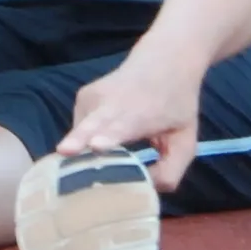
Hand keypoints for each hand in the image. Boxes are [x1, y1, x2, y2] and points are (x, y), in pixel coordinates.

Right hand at [56, 47, 204, 188]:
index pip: (123, 126)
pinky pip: (79, 129)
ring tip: (85, 159)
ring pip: (81, 133)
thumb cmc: (176, 105)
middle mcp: (115, 101)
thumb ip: (170, 170)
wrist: (166, 59)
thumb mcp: (186, 140)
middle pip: (92, 124)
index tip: (95, 145)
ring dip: (82, 152)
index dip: (108, 138)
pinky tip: (102, 135)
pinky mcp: (82, 96)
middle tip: (64, 152)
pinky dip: (86, 140)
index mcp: (144, 114)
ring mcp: (95, 96)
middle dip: (78, 139)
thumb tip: (143, 190)